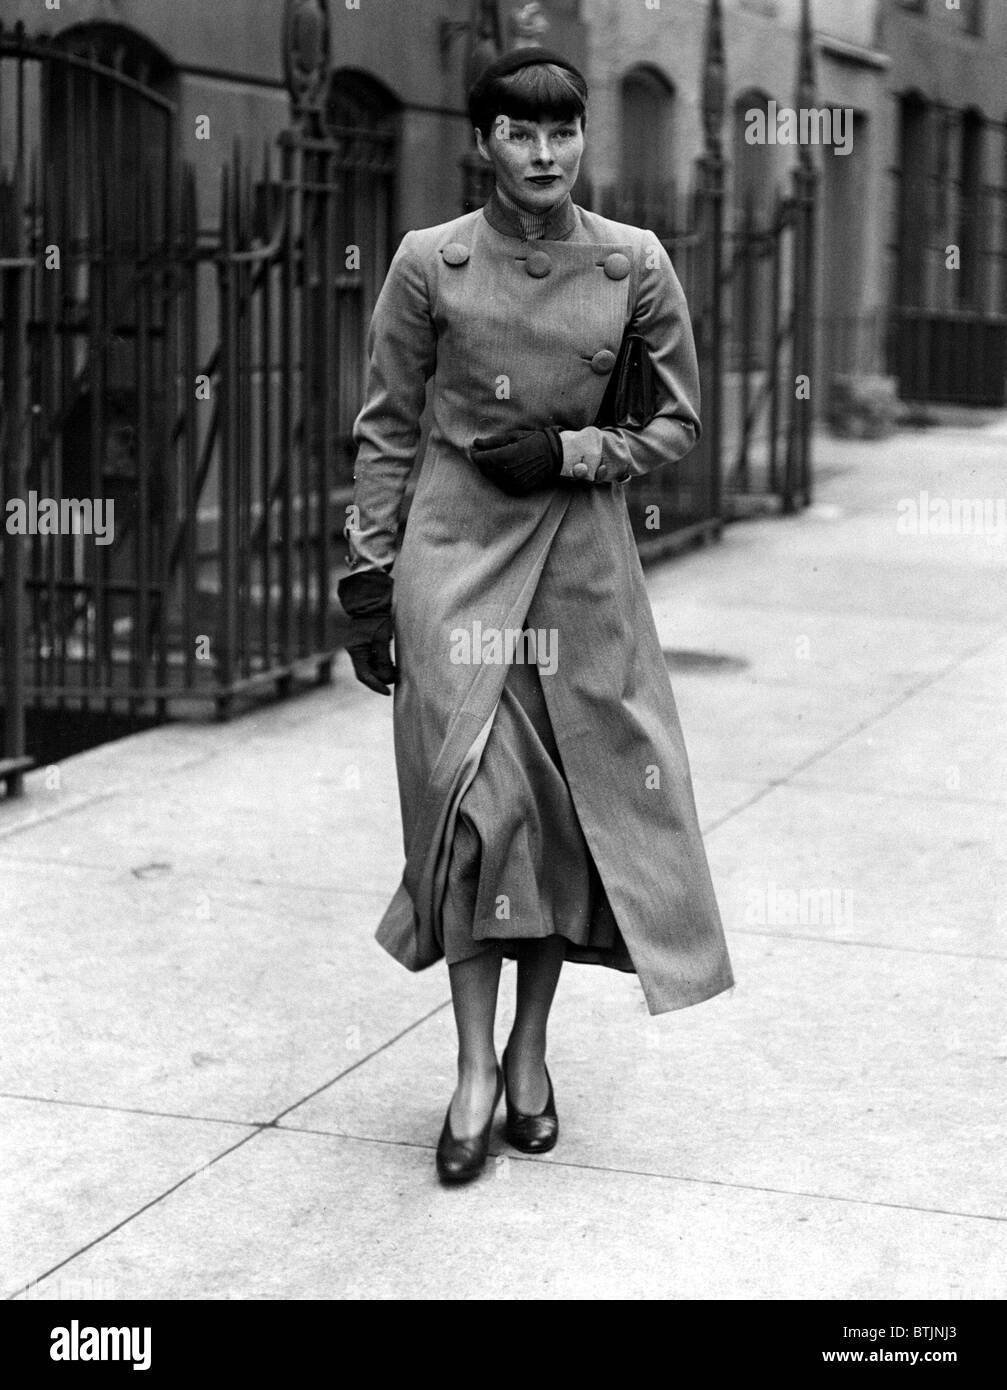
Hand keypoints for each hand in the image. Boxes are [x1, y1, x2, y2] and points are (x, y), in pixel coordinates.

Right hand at [337, 570, 398, 695]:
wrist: (372, 596)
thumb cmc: (377, 616)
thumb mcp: (382, 638)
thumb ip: (383, 659)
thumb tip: (387, 679)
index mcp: (356, 650)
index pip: (364, 675)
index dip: (376, 685)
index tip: (388, 692)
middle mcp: (356, 649)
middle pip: (367, 671)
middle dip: (381, 678)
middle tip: (397, 678)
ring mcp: (361, 645)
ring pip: (371, 665)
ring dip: (383, 670)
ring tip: (397, 670)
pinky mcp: (367, 640)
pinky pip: (374, 657)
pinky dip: (383, 662)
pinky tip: (393, 662)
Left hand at [468, 427, 562, 496]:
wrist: (554, 456)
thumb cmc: (534, 441)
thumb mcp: (513, 436)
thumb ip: (493, 441)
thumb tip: (476, 443)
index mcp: (504, 457)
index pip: (479, 459)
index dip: (475, 453)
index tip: (476, 448)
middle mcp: (507, 472)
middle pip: (483, 469)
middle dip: (482, 461)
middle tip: (485, 453)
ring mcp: (513, 483)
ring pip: (492, 477)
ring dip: (490, 469)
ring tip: (497, 460)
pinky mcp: (518, 489)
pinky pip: (502, 484)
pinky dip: (499, 477)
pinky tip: (505, 468)